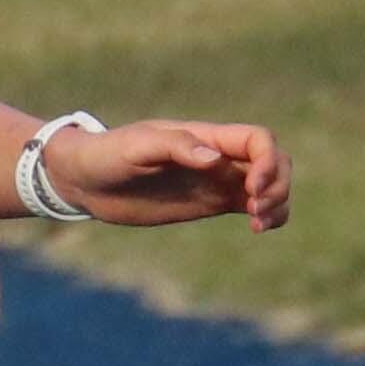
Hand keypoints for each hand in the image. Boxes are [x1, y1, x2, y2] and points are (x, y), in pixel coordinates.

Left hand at [37, 118, 287, 232]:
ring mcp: (217, 180)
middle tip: (255, 211)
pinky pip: (252, 205)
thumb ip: (177, 147)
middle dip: (278, 185)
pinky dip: (268, 214)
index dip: (268, 163)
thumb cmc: (108, 154)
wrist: (86, 179)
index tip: (251, 190)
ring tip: (259, 224)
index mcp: (206, 137)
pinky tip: (258, 227)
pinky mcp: (210, 202)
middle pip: (275, 161)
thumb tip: (216, 159)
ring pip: (270, 185)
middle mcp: (218, 156)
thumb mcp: (137, 146)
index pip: (259, 141)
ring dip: (278, 202)